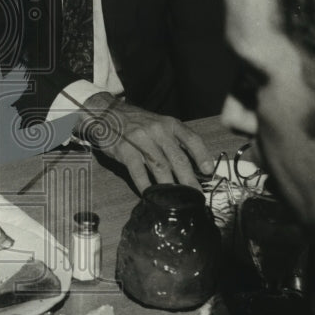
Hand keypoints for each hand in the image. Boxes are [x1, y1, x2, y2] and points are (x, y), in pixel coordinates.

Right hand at [78, 93, 214, 189]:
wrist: (107, 113)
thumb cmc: (137, 123)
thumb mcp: (159, 124)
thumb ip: (174, 141)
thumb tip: (192, 166)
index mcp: (169, 124)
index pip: (191, 139)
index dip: (202, 156)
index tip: (208, 171)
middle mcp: (157, 130)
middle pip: (178, 158)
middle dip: (189, 180)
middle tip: (196, 195)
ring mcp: (140, 139)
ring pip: (160, 167)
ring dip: (169, 186)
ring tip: (176, 200)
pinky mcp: (124, 150)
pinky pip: (138, 171)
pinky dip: (145, 185)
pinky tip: (150, 195)